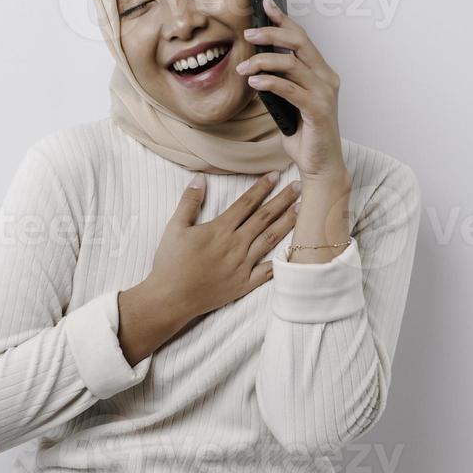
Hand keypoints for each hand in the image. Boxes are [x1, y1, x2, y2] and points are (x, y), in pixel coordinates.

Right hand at [142, 172, 301, 320]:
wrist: (170, 298)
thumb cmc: (170, 262)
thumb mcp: (174, 228)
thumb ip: (189, 202)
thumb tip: (199, 178)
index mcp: (220, 229)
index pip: (246, 203)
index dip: (261, 187)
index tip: (275, 175)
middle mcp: (236, 245)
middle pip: (264, 217)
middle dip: (282, 200)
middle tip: (299, 186)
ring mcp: (242, 265)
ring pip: (270, 240)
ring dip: (288, 223)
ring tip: (302, 210)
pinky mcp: (244, 284)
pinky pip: (267, 272)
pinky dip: (281, 261)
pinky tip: (294, 251)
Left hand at [236, 0, 348, 182]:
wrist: (320, 166)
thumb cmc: (305, 136)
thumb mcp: (287, 103)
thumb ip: (279, 83)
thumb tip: (256, 67)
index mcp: (322, 73)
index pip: (302, 38)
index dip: (284, 19)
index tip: (266, 4)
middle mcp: (327, 78)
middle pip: (299, 42)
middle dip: (272, 32)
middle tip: (248, 33)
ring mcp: (325, 93)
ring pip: (292, 63)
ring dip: (263, 61)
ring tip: (243, 67)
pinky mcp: (318, 110)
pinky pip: (290, 89)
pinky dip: (270, 82)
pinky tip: (254, 81)